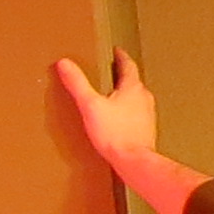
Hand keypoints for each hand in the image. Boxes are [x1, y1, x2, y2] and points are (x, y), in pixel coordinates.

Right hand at [53, 52, 156, 166]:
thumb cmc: (114, 133)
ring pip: (137, 98)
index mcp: (133, 88)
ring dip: (126, 94)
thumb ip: (77, 83)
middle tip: (112, 72)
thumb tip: (65, 63)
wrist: (134, 161)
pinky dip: (128, 112)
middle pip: (134, 81)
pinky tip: (118, 120)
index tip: (117, 52)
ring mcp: (148, 115)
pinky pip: (137, 115)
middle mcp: (144, 98)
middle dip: (123, 76)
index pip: (128, 66)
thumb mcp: (90, 105)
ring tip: (113, 95)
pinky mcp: (146, 130)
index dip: (121, 57)